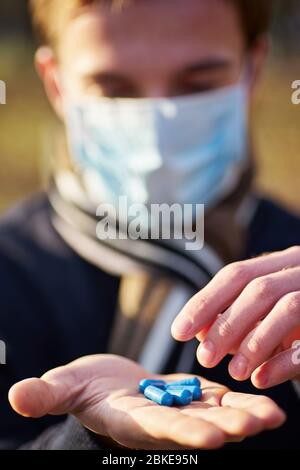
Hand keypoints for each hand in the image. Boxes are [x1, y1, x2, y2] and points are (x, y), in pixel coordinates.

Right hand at [8, 355, 284, 449]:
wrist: (109, 387)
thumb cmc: (84, 389)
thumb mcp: (64, 387)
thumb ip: (47, 394)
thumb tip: (16, 396)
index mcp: (133, 421)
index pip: (160, 428)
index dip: (184, 431)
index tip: (214, 437)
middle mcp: (163, 421)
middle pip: (197, 425)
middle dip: (226, 426)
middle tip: (258, 424)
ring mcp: (181, 409)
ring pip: (216, 413)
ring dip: (245, 414)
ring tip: (275, 415)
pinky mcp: (192, 395)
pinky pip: (219, 398)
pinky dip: (241, 399)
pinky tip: (268, 402)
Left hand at [172, 246, 299, 387]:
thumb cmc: (299, 318)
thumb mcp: (268, 310)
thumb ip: (238, 315)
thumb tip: (198, 331)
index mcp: (281, 261)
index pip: (235, 274)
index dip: (205, 302)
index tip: (179, 332)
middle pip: (257, 289)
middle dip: (227, 324)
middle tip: (204, 357)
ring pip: (287, 308)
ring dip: (255, 342)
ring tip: (233, 372)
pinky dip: (285, 360)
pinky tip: (261, 378)